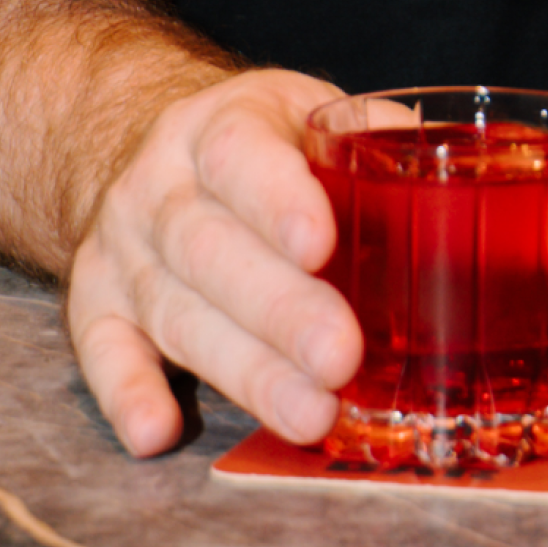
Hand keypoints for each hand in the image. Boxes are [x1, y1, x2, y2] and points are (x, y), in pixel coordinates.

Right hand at [60, 65, 359, 456]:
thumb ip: (373, 139)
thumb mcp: (308, 113)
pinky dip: (125, 395)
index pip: (242, 154)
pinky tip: (157, 433)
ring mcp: (120, 249)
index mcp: (219, 125)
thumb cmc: (260, 146)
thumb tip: (456, 166)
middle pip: (211, 250)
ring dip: (243, 370)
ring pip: (176, 312)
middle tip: (341, 359)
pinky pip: (100, 353)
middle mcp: (159, 186)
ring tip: (309, 414)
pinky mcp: (92, 305)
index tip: (321, 244)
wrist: (152, 152)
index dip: (278, 199)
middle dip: (280, 311)